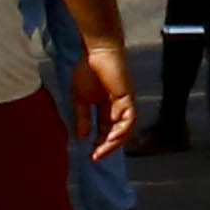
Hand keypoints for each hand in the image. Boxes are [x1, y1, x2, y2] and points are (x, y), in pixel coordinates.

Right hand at [68, 39, 133, 154]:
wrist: (96, 52)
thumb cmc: (88, 70)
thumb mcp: (80, 99)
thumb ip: (82, 117)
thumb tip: (82, 137)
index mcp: (106, 108)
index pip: (106, 131)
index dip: (100, 144)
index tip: (91, 156)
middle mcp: (118, 107)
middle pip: (117, 133)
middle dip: (107, 147)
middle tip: (96, 157)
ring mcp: (125, 103)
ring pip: (126, 129)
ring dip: (115, 142)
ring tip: (102, 151)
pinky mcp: (128, 97)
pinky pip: (129, 118)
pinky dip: (122, 130)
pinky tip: (110, 138)